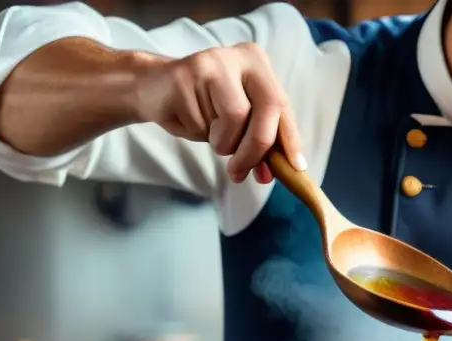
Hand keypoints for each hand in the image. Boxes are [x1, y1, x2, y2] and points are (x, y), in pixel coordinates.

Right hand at [134, 43, 302, 183]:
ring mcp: (210, 63)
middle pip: (263, 111)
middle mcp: (237, 57)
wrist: (155, 87)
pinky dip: (197, 134)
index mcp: (257, 62)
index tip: (296, 168)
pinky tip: (187, 118)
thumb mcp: (240, 118)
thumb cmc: (205, 106)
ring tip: (209, 132)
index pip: (282, 105)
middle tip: (240, 173)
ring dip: (221, 143)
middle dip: (255, 150)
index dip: (290, 140)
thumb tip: (275, 173)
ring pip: (232, 122)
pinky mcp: (184, 76)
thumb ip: (261, 140)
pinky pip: (201, 124)